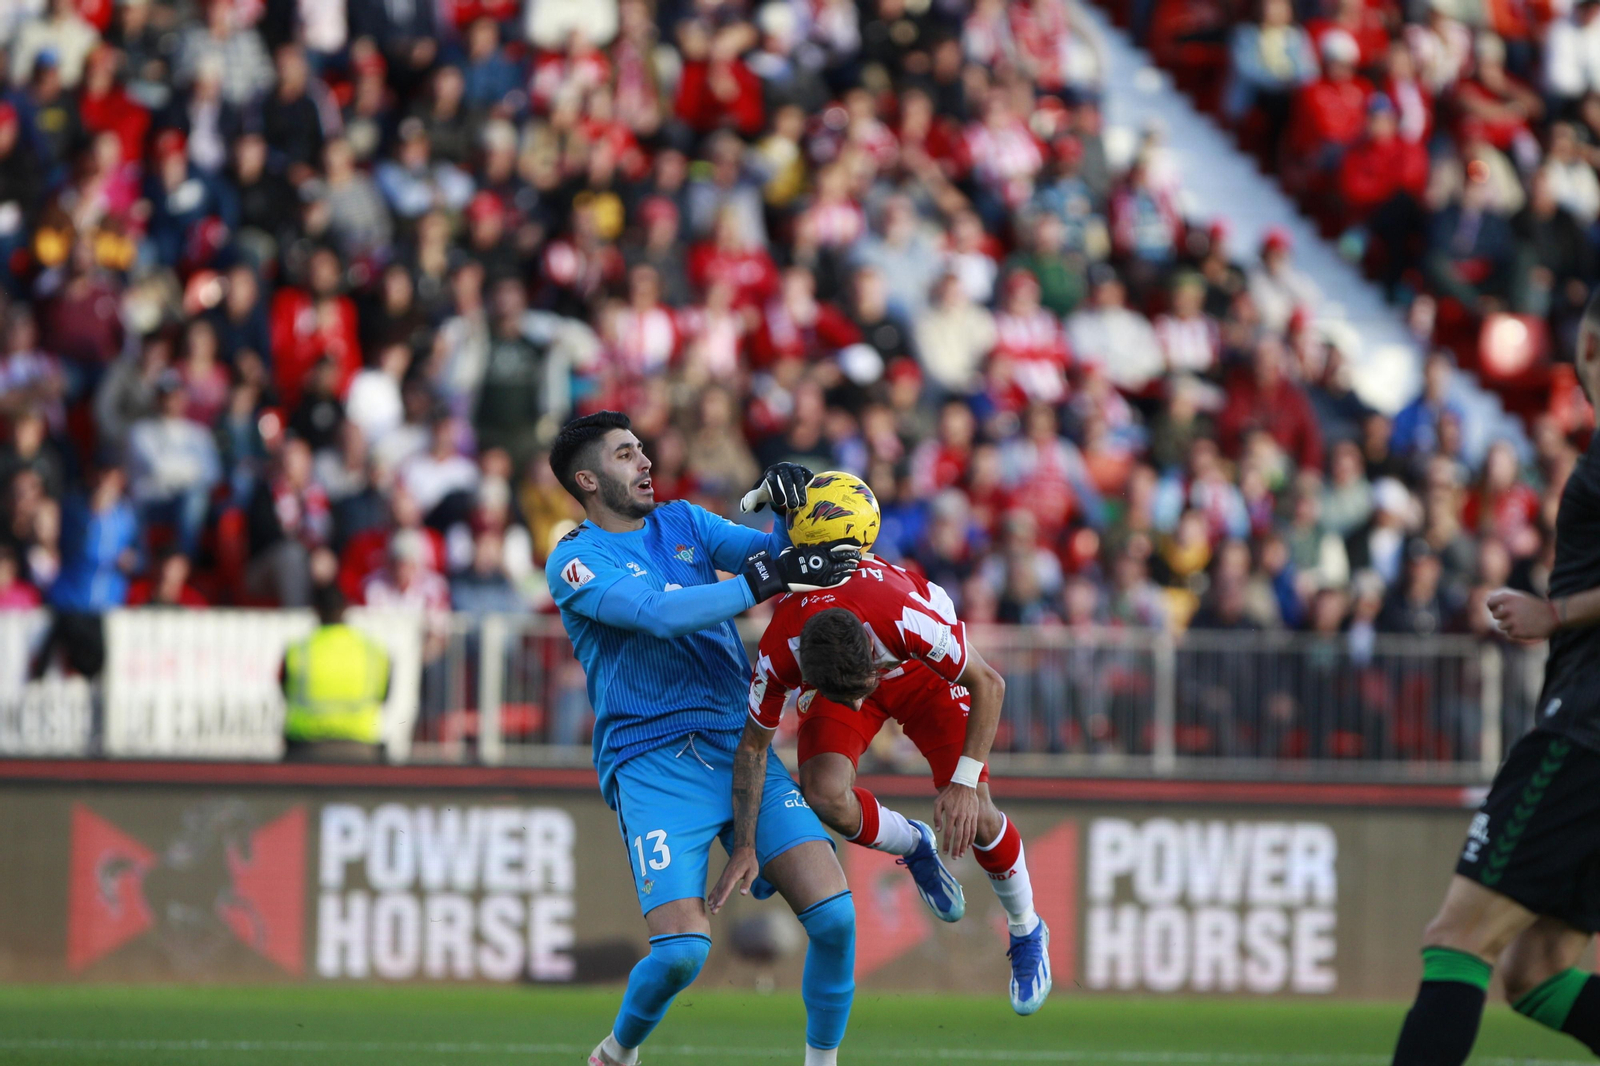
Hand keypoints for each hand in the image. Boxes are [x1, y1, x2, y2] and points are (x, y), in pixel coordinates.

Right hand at [708, 846, 759, 913]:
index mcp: (733, 876)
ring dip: (714, 898)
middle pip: (720, 890)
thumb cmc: (749, 861)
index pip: (727, 888)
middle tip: (713, 911)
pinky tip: (710, 899)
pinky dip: (713, 893)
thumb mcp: (753, 872)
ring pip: (717, 888)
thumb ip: (747, 882)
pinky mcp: (724, 876)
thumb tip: (743, 893)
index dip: (723, 898)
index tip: (718, 905)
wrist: (743, 850)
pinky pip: (717, 885)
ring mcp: (724, 876)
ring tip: (710, 907)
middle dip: (716, 901)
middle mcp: (726, 876)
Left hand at [741, 463, 813, 514]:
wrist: (783, 480)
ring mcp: (794, 468)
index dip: (776, 490)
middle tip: (792, 506)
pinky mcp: (804, 470)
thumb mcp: (760, 494)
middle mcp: (782, 467)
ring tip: (801, 503)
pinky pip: (808, 474)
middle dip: (790, 492)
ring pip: (798, 476)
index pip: (772, 479)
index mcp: (770, 472)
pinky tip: (809, 493)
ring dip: (800, 490)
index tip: (780, 502)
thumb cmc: (771, 490)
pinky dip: (809, 482)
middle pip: (786, 478)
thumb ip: (752, 500)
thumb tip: (744, 509)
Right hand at [742, 540, 859, 600]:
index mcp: (820, 550)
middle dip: (854, 556)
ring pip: (843, 568)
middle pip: (845, 556)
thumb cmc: (788, 560)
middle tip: (859, 556)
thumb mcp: (800, 550)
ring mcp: (825, 571)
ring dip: (850, 567)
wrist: (781, 574)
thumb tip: (814, 547)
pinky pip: (837, 581)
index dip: (850, 544)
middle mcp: (825, 560)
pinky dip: (844, 578)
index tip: (858, 543)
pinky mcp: (822, 583)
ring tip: (854, 567)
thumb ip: (811, 549)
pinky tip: (848, 577)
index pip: (839, 545)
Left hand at [934, 783, 980, 858]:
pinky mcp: (974, 816)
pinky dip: (971, 839)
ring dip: (964, 846)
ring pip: (967, 835)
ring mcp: (968, 817)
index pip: (948, 833)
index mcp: (951, 815)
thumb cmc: (949, 794)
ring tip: (961, 854)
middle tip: (954, 858)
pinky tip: (968, 845)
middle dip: (956, 849)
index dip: (946, 844)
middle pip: (959, 837)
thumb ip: (937, 816)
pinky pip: (973, 830)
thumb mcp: (938, 803)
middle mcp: (960, 817)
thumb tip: (938, 830)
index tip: (944, 852)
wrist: (964, 785)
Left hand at [1487, 587, 1557, 642]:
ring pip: (1501, 626)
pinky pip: (1510, 634)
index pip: (1490, 602)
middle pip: (1495, 616)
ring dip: (1509, 626)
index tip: (1495, 609)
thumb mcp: (1521, 599)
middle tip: (1514, 617)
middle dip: (1503, 617)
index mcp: (1509, 598)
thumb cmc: (1536, 607)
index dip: (1491, 607)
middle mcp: (1509, 609)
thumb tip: (1488, 599)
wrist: (1554, 616)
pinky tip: (1527, 628)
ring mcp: (1512, 621)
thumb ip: (1506, 600)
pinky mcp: (1517, 632)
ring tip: (1522, 622)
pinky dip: (1517, 632)